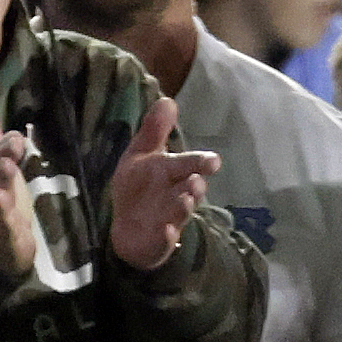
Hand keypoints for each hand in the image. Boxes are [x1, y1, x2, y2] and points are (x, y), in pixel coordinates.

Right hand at [0, 101, 35, 276]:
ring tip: (8, 165)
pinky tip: (6, 200)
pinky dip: (3, 212)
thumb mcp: (0, 167)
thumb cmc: (3, 203)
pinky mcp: (5, 234)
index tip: (14, 135)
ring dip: (0, 180)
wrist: (4, 249)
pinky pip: (3, 223)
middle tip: (13, 141)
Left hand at [110, 97, 220, 271]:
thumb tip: (167, 99)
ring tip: (185, 200)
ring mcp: (169, 220)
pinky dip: (167, 237)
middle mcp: (176, 197)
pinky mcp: (158, 242)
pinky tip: (166, 232)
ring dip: (183, 207)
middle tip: (197, 182)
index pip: (190, 165)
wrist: (127, 228)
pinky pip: (164, 241)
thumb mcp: (140, 155)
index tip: (214, 161)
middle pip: (189, 191)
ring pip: (180, 214)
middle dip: (194, 187)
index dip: (201, 163)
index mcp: (173, 174)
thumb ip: (154, 131)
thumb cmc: (139, 188)